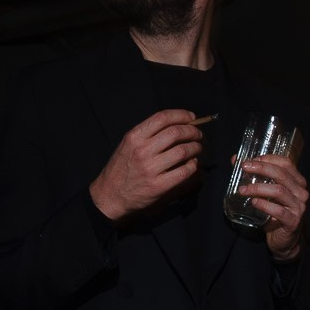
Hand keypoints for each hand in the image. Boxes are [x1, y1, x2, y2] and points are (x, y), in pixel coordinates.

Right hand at [89, 110, 203, 219]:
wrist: (110, 195)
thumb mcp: (128, 145)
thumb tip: (176, 125)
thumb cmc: (121, 168)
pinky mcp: (159, 186)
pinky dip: (193, 165)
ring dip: (196, 147)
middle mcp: (142, 150)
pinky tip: (193, 164)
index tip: (191, 117)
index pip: (162, 118)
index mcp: (134, 137)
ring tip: (198, 148)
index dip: (181, 115)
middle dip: (193, 131)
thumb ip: (148, 134)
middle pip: (176, 132)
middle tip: (198, 135)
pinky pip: (184, 172)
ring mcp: (150, 168)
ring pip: (183, 151)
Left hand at [237, 153, 309, 260]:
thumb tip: (235, 159)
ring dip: (258, 188)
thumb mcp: (267, 193)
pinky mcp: (293, 221)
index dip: (268, 158)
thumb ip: (256, 176)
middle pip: (282, 174)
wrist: (285, 240)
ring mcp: (299, 207)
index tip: (251, 160)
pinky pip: (278, 211)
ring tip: (243, 189)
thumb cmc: (275, 213)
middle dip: (261, 168)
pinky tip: (254, 203)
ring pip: (279, 191)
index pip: (286, 163)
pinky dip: (264, 205)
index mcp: (297, 182)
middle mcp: (301, 192)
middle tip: (244, 168)